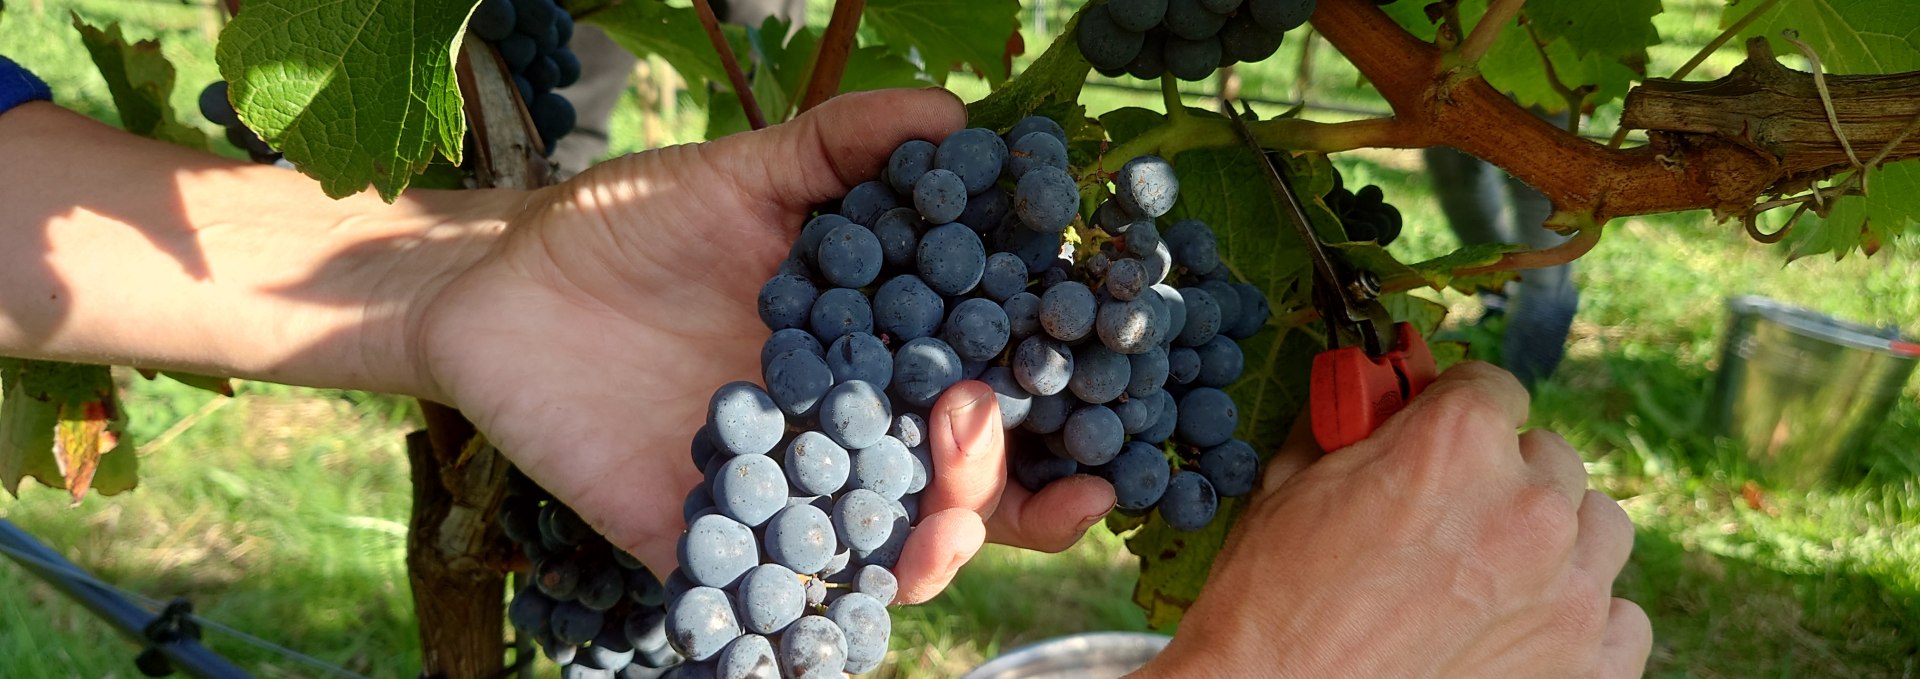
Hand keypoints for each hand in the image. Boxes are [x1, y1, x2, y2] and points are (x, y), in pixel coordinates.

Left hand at [411, 89, 1113, 597]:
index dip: (1059, 434)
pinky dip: (805, 623)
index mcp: (880, 361)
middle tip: (969, 431)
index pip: (990, 410)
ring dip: (927, 555)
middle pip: (955, 500)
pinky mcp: (702, 543)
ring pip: (883, 559)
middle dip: (992, 491)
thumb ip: (844, 148)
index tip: (1107, 439)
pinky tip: (830, 610)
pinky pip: (766, 604)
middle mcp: (847, 438)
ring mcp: (780, 498)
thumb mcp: (746, 172)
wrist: (500, 280)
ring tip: (930, 526)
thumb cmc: (631, 221)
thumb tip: (961, 115)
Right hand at [1137, 362, 1650, 677]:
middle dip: (1502, 478)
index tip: (1439, 437)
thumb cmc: (1271, 604)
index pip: (1494, 386)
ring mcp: (1570, 593)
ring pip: (1598, 528)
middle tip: (1448, 519)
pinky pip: (1623, 620)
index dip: (1456, 410)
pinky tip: (1525, 627)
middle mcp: (1530, 506)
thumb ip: (1354, 425)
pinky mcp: (1588, 666)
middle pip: (1549, 457)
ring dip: (1554, 540)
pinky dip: (1583, 620)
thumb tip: (1375, 394)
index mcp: (1457, 443)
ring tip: (1492, 574)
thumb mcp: (1292, 484)